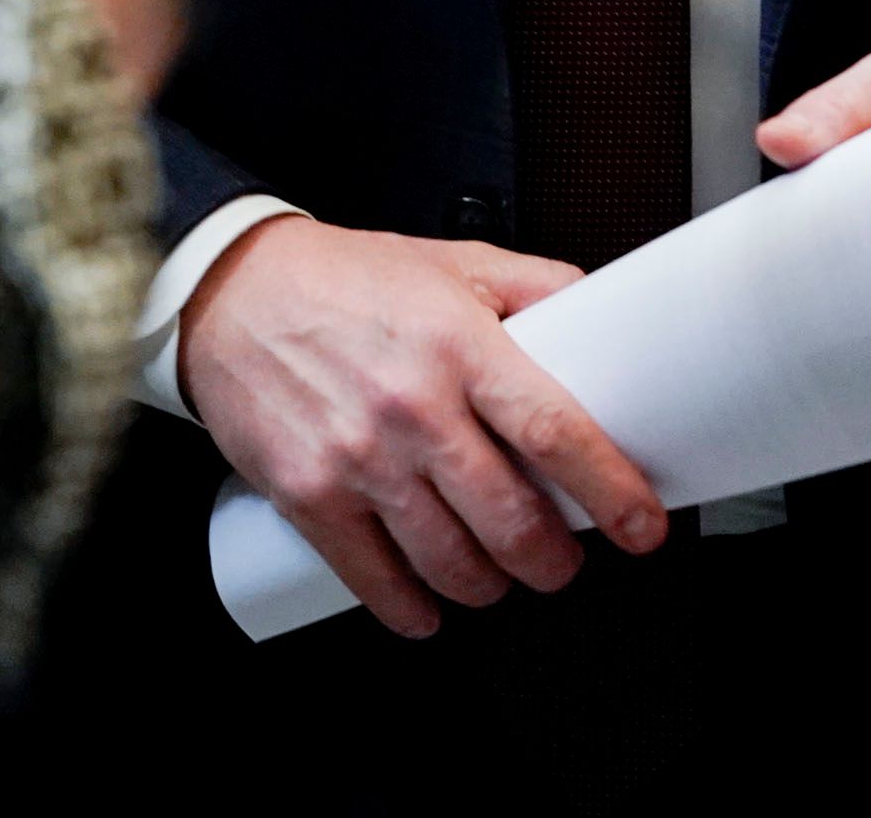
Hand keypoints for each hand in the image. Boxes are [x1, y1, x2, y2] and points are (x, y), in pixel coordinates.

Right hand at [176, 217, 664, 639]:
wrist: (229, 293)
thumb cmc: (342, 280)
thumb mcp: (452, 261)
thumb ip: (534, 286)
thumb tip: (605, 314)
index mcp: (460, 344)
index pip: (553, 430)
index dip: (609, 489)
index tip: (642, 525)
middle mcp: (412, 407)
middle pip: (509, 519)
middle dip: (552, 560)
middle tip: (560, 560)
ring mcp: (358, 459)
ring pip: (450, 562)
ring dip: (489, 585)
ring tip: (496, 572)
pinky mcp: (309, 496)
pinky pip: (375, 582)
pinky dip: (412, 610)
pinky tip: (427, 603)